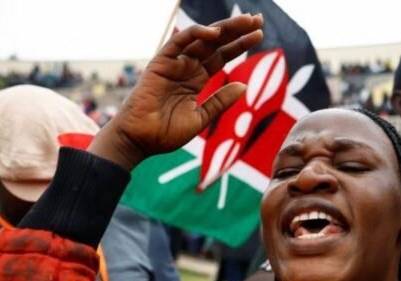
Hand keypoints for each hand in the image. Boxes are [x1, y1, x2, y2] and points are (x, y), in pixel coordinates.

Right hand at [89, 14, 263, 169]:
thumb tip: (243, 86)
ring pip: (202, 39)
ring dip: (224, 28)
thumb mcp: (201, 118)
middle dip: (237, 31)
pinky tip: (216, 32)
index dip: (240, 45)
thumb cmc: (166, 133)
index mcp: (197, 79)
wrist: (141, 140)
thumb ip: (220, 101)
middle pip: (216, 43)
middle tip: (258, 20)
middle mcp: (187, 67)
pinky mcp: (161, 62)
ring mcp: (175, 63)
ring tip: (247, 21)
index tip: (259, 35)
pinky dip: (196, 34)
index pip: (222, 56)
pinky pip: (180, 42)